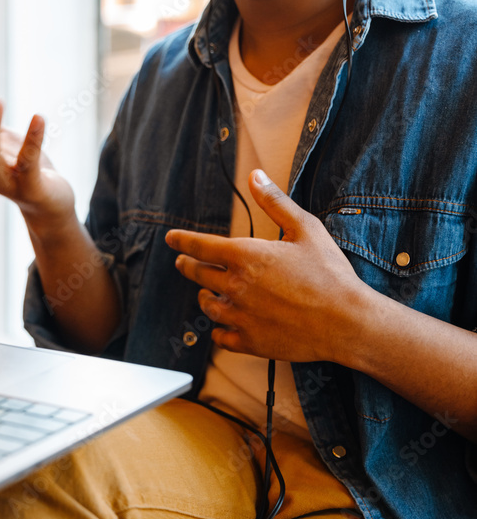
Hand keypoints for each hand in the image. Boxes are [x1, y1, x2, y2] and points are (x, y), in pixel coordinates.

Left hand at [165, 169, 369, 363]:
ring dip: (204, 297)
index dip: (182, 241)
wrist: (347, 322)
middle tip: (184, 263)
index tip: (171, 239)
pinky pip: (221, 336)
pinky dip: (218, 330)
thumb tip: (255, 176)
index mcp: (246, 256)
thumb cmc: (329, 274)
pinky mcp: (250, 342)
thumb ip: (275, 201)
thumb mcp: (305, 228)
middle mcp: (236, 286)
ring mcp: (241, 316)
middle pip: (199, 275)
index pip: (200, 246)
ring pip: (207, 306)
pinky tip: (222, 326)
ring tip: (205, 294)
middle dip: (188, 266)